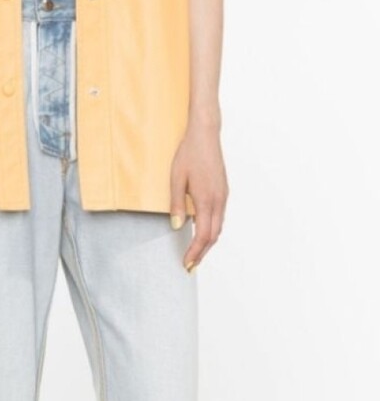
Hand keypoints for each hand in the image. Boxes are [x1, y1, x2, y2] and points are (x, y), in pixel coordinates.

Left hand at [170, 120, 227, 270]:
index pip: (203, 234)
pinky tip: (202, 233)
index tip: (186, 263)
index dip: (195, 251)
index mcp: (207, 199)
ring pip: (218, 227)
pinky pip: (219, 217)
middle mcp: (219, 200)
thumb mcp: (176, 178)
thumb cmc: (189, 154)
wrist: (205, 135)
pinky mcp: (223, 191)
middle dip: (202, 252)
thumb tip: (178, 226)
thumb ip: (177, 204)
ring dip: (207, 243)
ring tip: (195, 254)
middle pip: (213, 235)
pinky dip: (211, 230)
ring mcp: (223, 196)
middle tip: (190, 266)